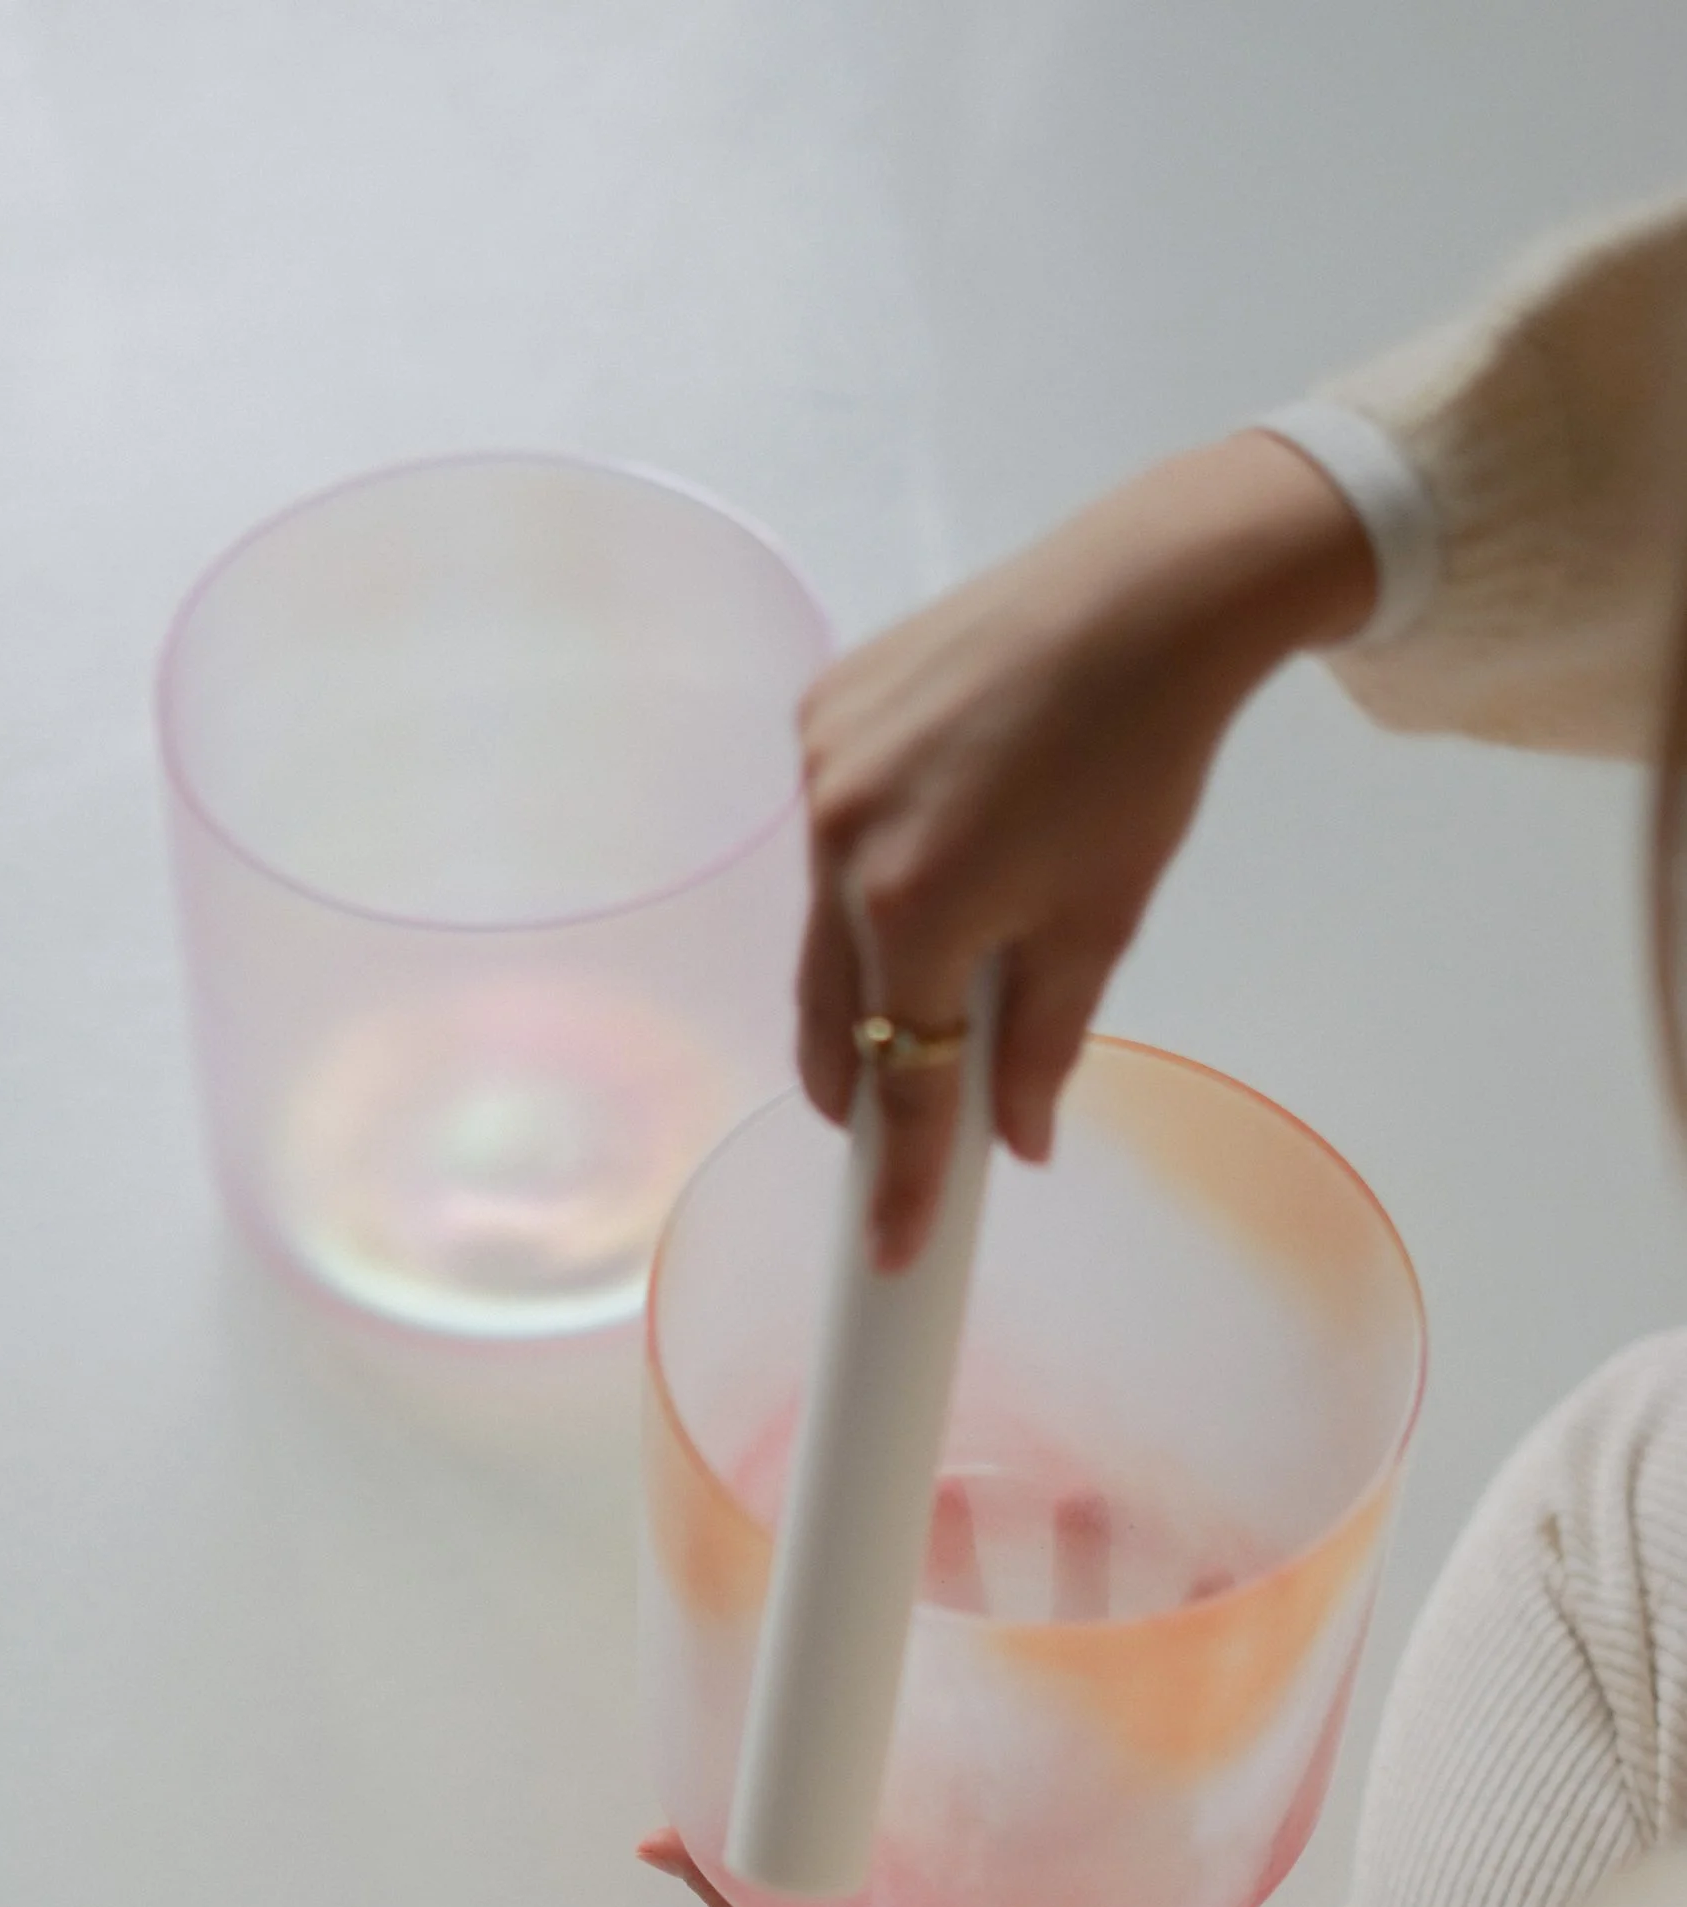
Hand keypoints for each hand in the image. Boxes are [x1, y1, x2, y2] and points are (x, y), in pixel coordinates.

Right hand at [797, 430, 1376, 1269]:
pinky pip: (826, 833)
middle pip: (831, 1014)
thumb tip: (1010, 1144)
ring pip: (820, 926)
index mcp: (915, 909)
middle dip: (861, 1081)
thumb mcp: (1100, 926)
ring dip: (867, 967)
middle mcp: (840, 844)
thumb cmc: (1139, 762)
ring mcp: (819, 774)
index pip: (900, 1080)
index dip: (898, 1178)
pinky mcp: (820, 716)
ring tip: (933, 967)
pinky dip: (864, 870)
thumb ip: (1042, 1050)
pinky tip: (932, 837)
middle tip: (891, 1130)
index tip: (892, 1253)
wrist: (1144, 595)